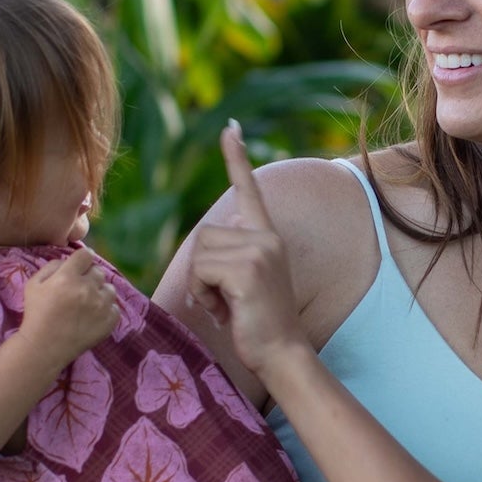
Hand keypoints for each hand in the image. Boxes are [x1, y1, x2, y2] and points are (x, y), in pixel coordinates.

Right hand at [19, 247, 118, 366]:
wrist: (44, 348)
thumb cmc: (36, 314)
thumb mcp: (33, 284)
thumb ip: (51, 266)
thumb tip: (68, 260)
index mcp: (67, 277)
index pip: (86, 255)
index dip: (82, 259)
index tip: (80, 265)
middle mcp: (87, 289)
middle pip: (98, 271)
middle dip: (89, 277)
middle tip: (79, 289)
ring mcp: (101, 306)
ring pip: (109, 289)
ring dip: (100, 293)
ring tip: (87, 304)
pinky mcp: (109, 321)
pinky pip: (115, 308)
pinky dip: (106, 311)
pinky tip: (92, 317)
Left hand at [187, 124, 309, 379]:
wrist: (282, 354)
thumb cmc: (258, 324)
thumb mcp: (244, 281)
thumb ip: (233, 255)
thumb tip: (218, 234)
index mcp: (266, 237)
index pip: (249, 191)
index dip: (237, 158)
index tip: (230, 128)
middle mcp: (266, 237)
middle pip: (203, 235)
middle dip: (202, 272)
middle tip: (224, 299)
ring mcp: (259, 251)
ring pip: (200, 254)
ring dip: (201, 285)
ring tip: (226, 305)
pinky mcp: (248, 269)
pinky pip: (202, 270)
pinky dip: (203, 294)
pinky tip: (225, 310)